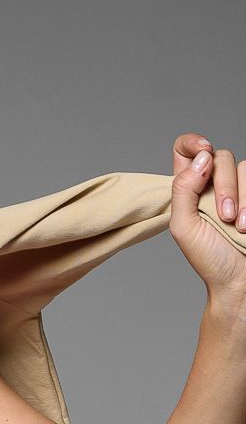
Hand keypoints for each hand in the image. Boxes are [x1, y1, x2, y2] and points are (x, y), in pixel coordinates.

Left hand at [168, 132, 245, 312]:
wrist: (239, 281)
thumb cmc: (209, 260)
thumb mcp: (184, 228)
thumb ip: (183, 190)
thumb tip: (202, 157)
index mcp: (189, 189)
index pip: (185, 150)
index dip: (192, 142)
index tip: (204, 151)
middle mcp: (214, 184)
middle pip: (220, 156)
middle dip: (225, 185)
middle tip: (224, 216)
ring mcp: (239, 189)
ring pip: (245, 168)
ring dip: (243, 198)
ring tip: (240, 227)